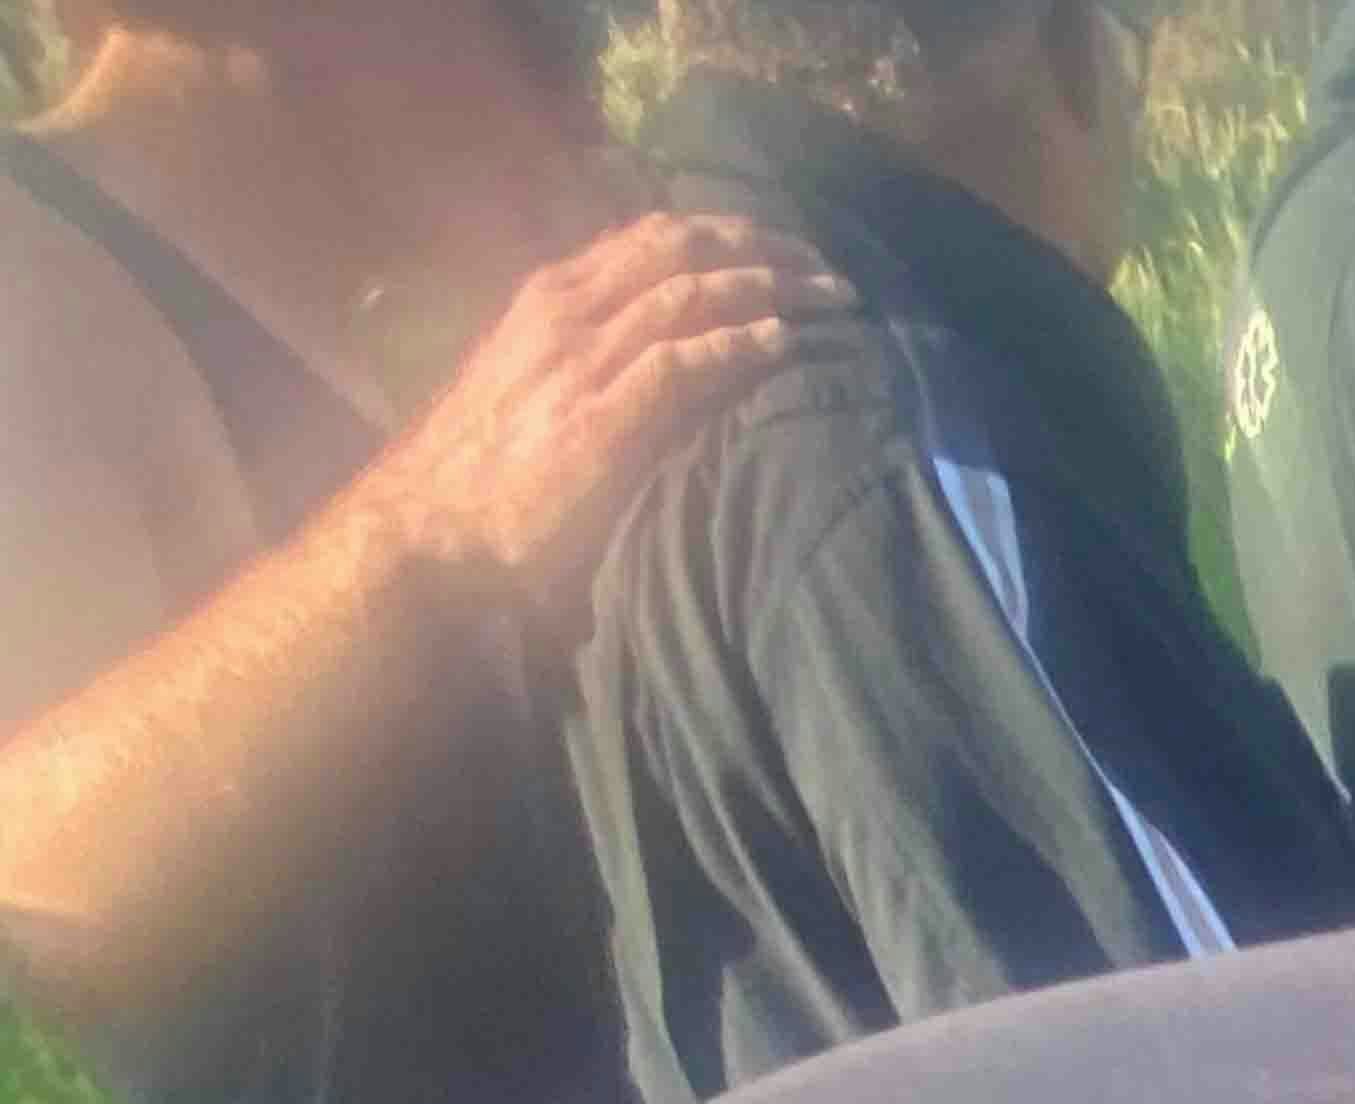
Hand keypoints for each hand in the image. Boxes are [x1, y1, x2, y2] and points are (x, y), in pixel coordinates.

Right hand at [352, 211, 849, 602]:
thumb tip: (660, 341)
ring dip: (774, 288)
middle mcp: (565, 309)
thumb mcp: (532, 379)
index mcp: (549, 296)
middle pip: (682, 245)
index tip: (780, 244)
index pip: (649, 236)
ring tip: (832, 299)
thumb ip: (589, 350)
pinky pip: (686, 358)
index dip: (724, 231)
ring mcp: (582, 357)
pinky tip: (786, 343)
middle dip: (763, 245)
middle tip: (824, 265)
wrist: (425, 524)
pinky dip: (742, 343)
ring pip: (693, 291)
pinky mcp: (601, 414)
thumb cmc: (482, 464)